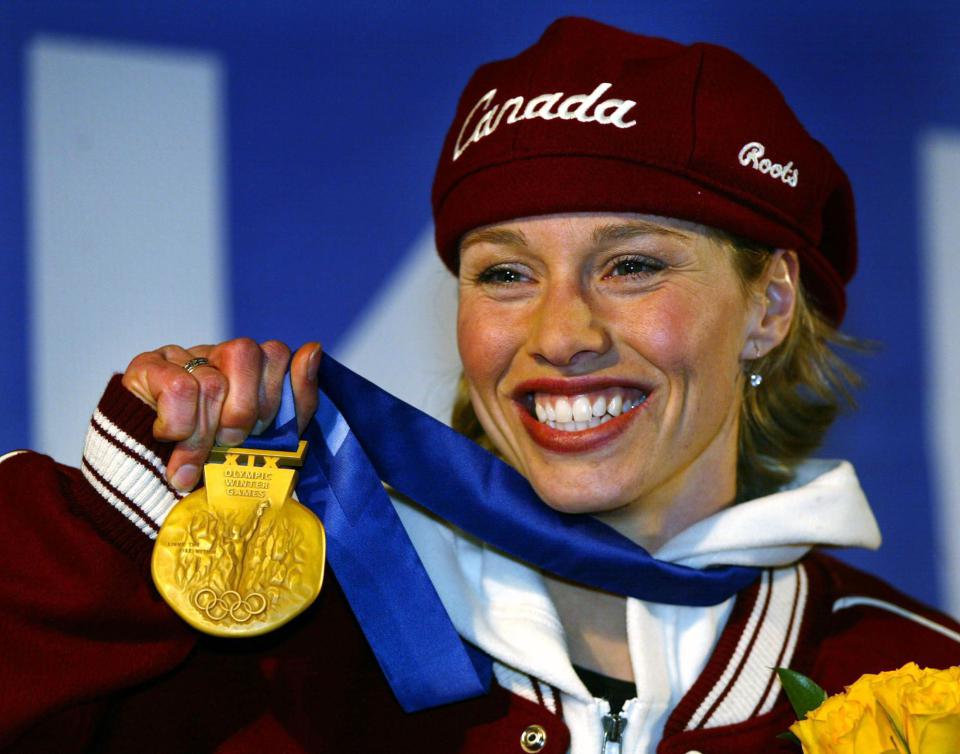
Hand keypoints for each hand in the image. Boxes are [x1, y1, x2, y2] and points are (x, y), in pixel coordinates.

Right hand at [122, 339, 321, 491]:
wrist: (150, 486)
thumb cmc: (215, 464)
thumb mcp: (268, 441)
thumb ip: (296, 401)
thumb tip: (312, 349)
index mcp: (249, 367)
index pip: (277, 354)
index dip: (274, 398)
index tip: (259, 432)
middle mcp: (215, 354)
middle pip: (246, 352)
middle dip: (244, 411)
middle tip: (228, 441)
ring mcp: (180, 356)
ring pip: (213, 380)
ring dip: (206, 431)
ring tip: (194, 456)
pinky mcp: (146, 368)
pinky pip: (179, 388)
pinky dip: (179, 424)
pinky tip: (169, 437)